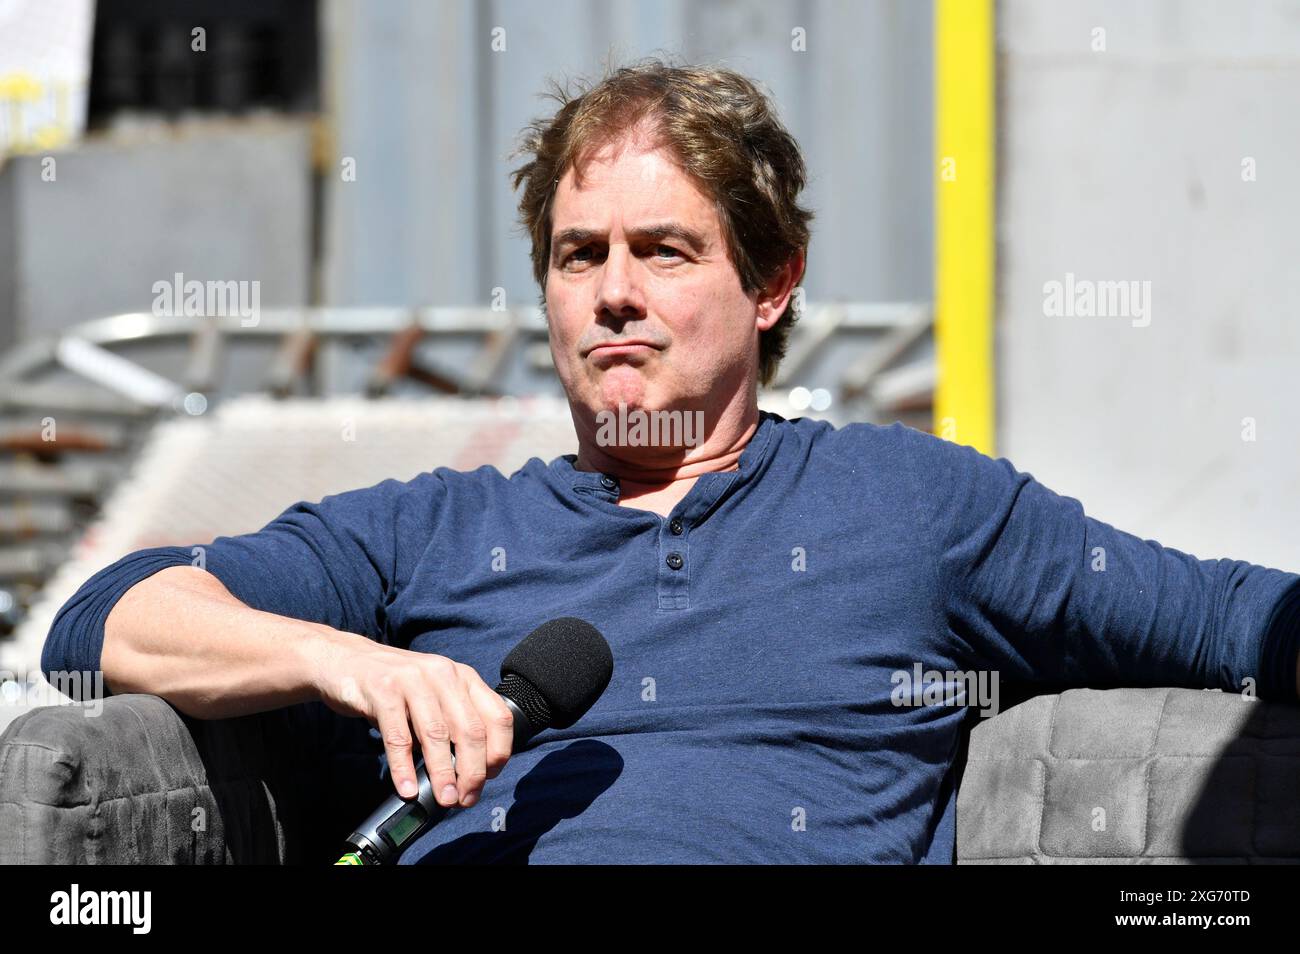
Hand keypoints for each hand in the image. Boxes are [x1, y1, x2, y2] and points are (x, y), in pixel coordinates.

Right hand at [313, 635, 513, 806]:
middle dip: (473, 771)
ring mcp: (412, 679)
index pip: (498, 716)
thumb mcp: (434, 695)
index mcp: (463, 677)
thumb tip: (467, 772)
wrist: (345, 660)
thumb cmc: (395, 686)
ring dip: (443, 773)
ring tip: (445, 798)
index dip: (499, 752)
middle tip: (466, 797)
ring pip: (436, 734)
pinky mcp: (382, 689)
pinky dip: (404, 767)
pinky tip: (408, 788)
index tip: (489, 777)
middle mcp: (443, 674)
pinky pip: (398, 737)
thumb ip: (453, 723)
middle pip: (470, 730)